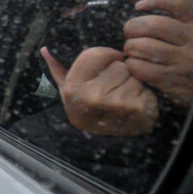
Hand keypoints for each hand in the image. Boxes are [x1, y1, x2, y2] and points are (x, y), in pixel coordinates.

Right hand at [42, 46, 158, 136]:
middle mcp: (93, 97)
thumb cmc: (87, 111)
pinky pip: (148, 87)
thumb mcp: (68, 91)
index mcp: (73, 89)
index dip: (103, 59)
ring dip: (132, 84)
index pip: (96, 54)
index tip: (102, 70)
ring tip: (122, 98)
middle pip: (119, 65)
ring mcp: (117, 104)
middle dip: (119, 74)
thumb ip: (57, 68)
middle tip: (112, 90)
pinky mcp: (140, 110)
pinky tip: (134, 105)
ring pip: (135, 75)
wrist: (105, 144)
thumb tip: (45, 49)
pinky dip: (144, 95)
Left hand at [123, 0, 192, 106]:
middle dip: (133, 27)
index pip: (181, 3)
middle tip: (130, 34)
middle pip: (154, 24)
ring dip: (130, 48)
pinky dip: (132, 65)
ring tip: (132, 51)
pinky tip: (135, 66)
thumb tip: (144, 8)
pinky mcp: (172, 80)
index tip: (140, 5)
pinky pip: (141, 68)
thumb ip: (182, 24)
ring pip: (143, 46)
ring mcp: (184, 60)